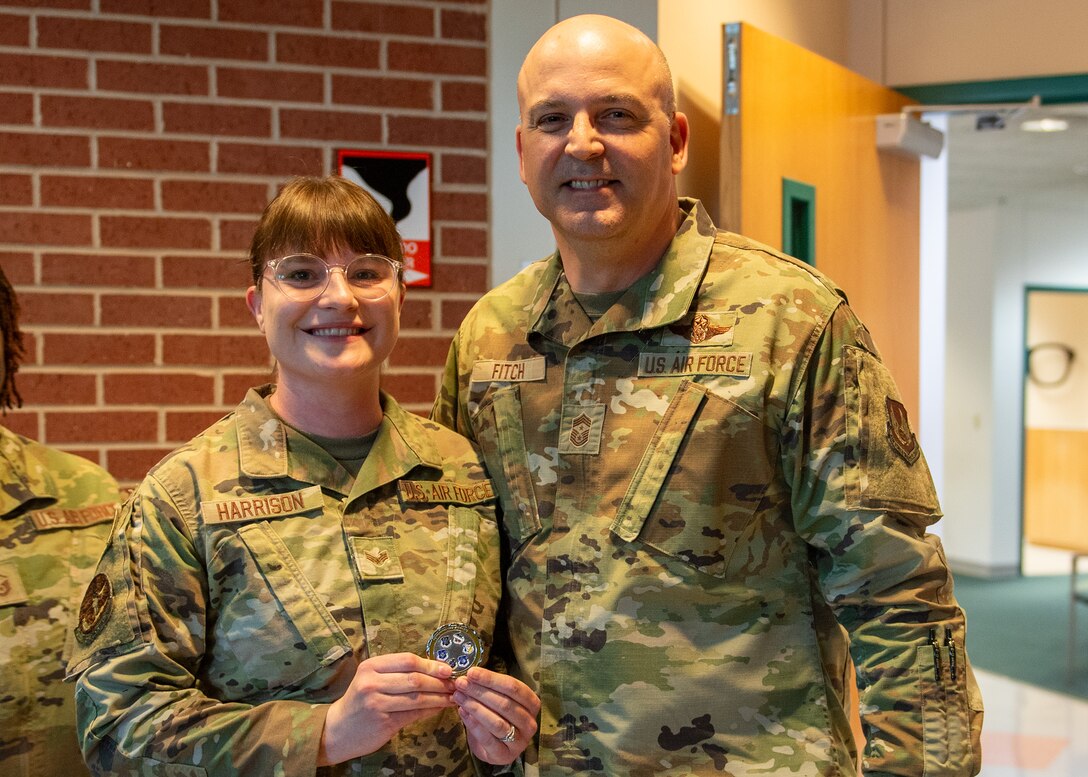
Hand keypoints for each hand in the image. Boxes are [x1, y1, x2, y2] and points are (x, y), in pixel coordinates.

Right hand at [319, 653, 455, 764]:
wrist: (338, 729)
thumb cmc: (360, 701)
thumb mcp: (371, 679)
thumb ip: (396, 672)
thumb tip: (434, 668)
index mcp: (370, 666)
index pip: (407, 660)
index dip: (431, 664)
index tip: (448, 669)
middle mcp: (371, 683)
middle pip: (415, 679)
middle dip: (439, 682)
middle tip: (455, 684)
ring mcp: (376, 703)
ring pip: (417, 698)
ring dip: (439, 697)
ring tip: (452, 696)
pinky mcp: (383, 722)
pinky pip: (413, 714)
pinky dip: (430, 710)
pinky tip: (440, 708)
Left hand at [453, 667, 540, 763]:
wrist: (495, 746)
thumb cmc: (499, 715)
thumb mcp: (499, 699)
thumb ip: (489, 688)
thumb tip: (470, 675)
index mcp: (532, 704)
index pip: (513, 687)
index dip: (491, 679)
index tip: (472, 672)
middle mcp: (530, 723)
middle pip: (505, 704)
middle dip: (480, 691)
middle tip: (461, 684)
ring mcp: (519, 741)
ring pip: (497, 722)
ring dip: (475, 707)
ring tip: (459, 696)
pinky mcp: (505, 755)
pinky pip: (488, 739)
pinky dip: (473, 724)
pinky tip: (462, 712)